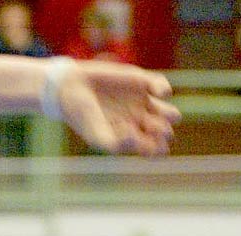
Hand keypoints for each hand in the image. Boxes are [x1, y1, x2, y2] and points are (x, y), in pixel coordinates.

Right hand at [55, 61, 178, 155]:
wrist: (70, 88)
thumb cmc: (81, 117)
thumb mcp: (95, 136)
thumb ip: (116, 144)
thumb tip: (136, 138)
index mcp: (131, 138)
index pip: (156, 149)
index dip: (158, 148)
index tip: (147, 142)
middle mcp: (140, 122)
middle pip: (165, 131)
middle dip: (163, 131)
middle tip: (148, 125)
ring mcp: (143, 102)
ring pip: (170, 113)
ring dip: (170, 115)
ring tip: (154, 111)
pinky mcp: (141, 82)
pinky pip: (163, 88)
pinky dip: (163, 90)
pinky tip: (154, 92)